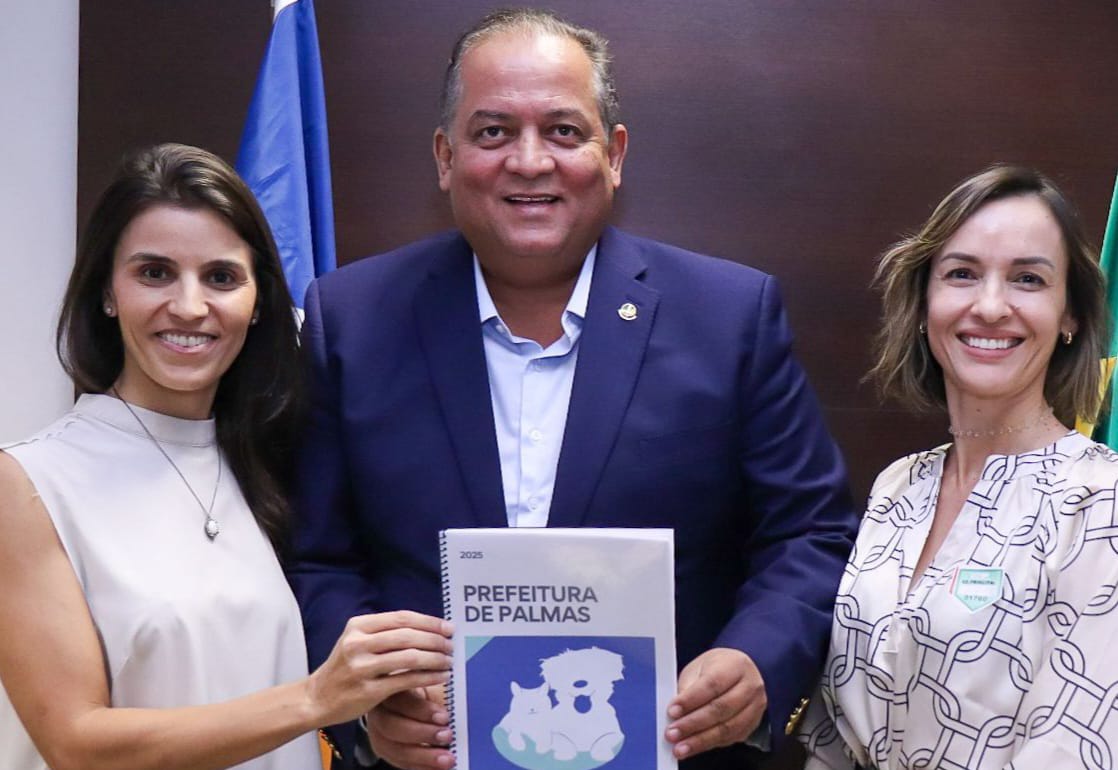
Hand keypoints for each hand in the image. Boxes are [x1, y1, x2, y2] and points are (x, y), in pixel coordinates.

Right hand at [305, 611, 451, 727]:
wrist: (316, 698)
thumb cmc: (344, 669)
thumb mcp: (357, 642)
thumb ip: (385, 633)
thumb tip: (427, 627)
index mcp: (358, 626)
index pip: (402, 617)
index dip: (429, 621)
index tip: (448, 627)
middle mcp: (358, 643)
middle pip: (408, 635)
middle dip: (436, 639)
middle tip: (452, 645)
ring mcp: (362, 667)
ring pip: (409, 657)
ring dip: (435, 658)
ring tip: (449, 661)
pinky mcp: (368, 690)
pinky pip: (405, 680)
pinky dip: (427, 677)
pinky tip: (439, 676)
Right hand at [366, 685, 454, 769]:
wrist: (417, 705)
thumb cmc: (427, 692)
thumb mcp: (433, 685)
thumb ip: (440, 693)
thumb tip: (456, 703)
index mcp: (391, 688)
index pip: (400, 698)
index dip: (422, 710)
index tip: (444, 717)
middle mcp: (380, 711)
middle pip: (392, 726)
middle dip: (422, 733)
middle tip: (447, 736)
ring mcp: (379, 733)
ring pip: (394, 749)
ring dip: (423, 756)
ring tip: (446, 758)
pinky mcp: (386, 750)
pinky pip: (401, 762)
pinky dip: (421, 766)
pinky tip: (437, 767)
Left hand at [665, 647, 766, 759]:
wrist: (739, 674)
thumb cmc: (716, 669)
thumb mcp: (699, 669)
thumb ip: (687, 688)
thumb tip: (674, 713)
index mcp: (735, 665)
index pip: (712, 684)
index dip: (691, 700)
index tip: (672, 711)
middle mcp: (750, 686)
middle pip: (721, 709)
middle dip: (693, 724)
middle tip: (672, 733)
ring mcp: (755, 707)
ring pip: (727, 728)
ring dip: (700, 740)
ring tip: (680, 747)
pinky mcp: (752, 725)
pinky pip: (730, 739)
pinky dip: (709, 745)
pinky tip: (693, 747)